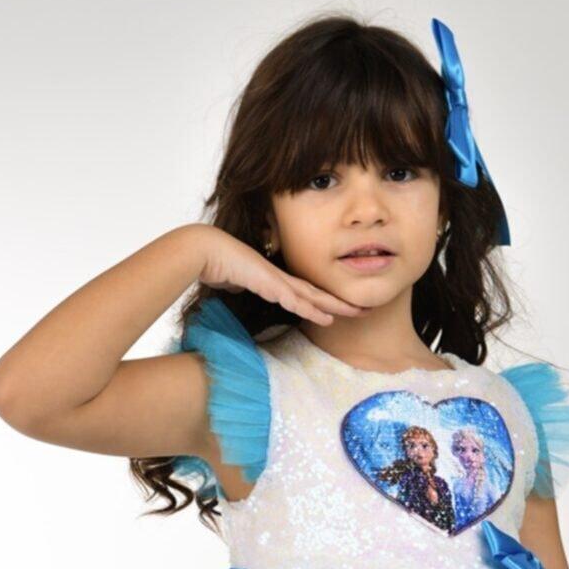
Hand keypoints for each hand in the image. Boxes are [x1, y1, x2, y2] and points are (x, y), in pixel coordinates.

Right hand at [194, 225, 364, 324]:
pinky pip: (296, 301)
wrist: (205, 250)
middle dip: (341, 301)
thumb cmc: (215, 262)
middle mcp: (280, 278)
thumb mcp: (233, 280)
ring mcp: (277, 281)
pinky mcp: (270, 285)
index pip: (306, 292)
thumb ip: (241, 284)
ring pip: (314, 296)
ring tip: (358, 313)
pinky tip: (328, 318)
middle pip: (318, 292)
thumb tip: (238, 287)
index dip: (325, 300)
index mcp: (274, 279)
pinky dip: (313, 310)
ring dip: (337, 306)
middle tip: (364, 308)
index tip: (341, 308)